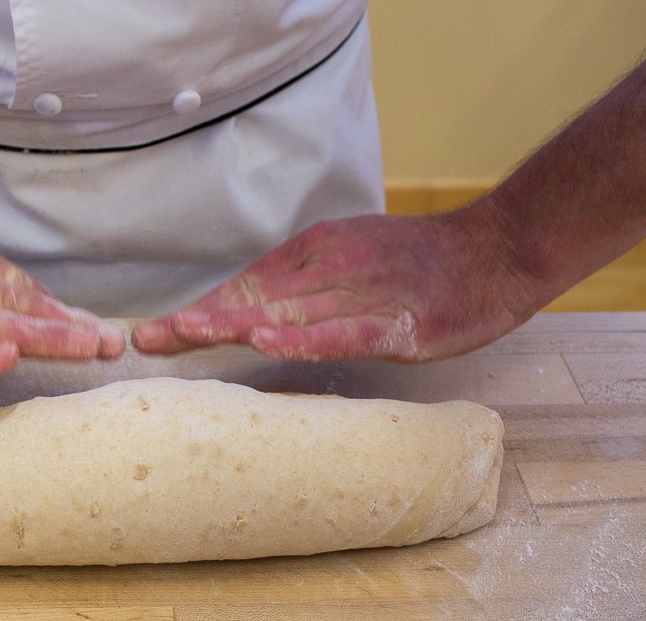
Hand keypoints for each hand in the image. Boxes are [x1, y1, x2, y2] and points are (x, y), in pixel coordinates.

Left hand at [132, 207, 540, 361]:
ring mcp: (364, 294)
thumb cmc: (422, 266)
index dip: (202, 308)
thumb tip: (254, 315)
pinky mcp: (397, 323)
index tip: (157, 331)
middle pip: (255, 297)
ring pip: (289, 312)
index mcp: (316, 252)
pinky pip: (344, 333)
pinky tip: (269, 343)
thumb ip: (307, 286)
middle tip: (147, 338)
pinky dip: (304, 337)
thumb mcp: (354, 261)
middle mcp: (332, 267)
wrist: (498, 252)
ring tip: (187, 333)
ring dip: (235, 323)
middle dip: (199, 319)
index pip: (247, 284)